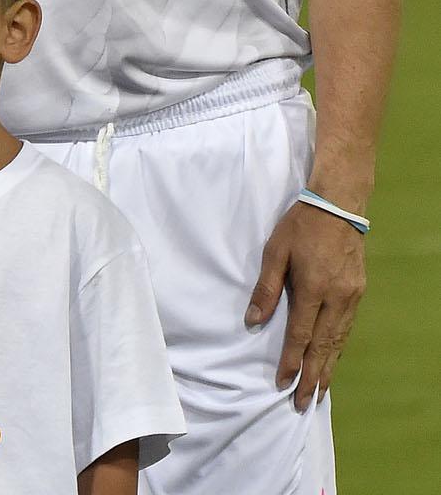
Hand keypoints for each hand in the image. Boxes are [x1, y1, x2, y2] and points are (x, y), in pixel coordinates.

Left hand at [246, 201, 367, 410]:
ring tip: (320, 390)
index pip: (300, 335)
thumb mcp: (274, 253)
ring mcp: (351, 297)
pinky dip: (338, 348)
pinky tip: (331, 359)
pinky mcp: (358, 292)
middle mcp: (337, 298)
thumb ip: (265, 289)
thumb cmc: (299, 227)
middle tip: (304, 403)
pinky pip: (347, 328)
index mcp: (313, 289)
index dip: (292, 361)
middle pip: (324, 346)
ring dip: (328, 367)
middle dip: (314, 377)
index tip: (284, 383)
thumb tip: (253, 321)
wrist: (338, 207)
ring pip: (339, 340)